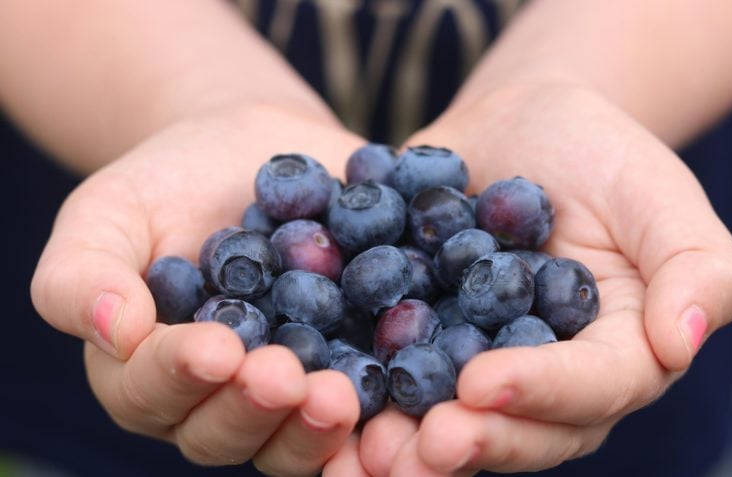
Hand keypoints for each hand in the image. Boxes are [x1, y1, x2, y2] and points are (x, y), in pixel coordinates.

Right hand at [31, 104, 366, 475]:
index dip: (180, 376)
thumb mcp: (106, 215)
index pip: (152, 393)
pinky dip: (384, 399)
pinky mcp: (350, 364)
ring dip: (316, 425)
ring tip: (343, 394)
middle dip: (256, 408)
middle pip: (228, 431)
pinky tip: (406, 373)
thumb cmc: (164, 186)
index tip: (216, 347)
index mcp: (150, 375)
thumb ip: (83, 275)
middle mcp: (220, 399)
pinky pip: (366, 397)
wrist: (248, 153)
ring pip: (295, 434)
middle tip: (285, 378)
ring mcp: (290, 389)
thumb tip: (116, 333)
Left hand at [357, 84, 731, 474]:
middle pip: (521, 430)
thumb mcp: (661, 193)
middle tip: (420, 447)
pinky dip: (363, 392)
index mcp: (616, 355)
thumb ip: (698, 268)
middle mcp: (549, 379)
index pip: (593, 391)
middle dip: (472, 441)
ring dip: (410, 444)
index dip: (541, 394)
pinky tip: (323, 396)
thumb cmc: (603, 154)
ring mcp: (481, 365)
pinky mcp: (423, 341)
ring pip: (454, 420)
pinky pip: (394, 374)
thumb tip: (684, 345)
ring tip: (366, 454)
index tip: (482, 386)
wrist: (521, 125)